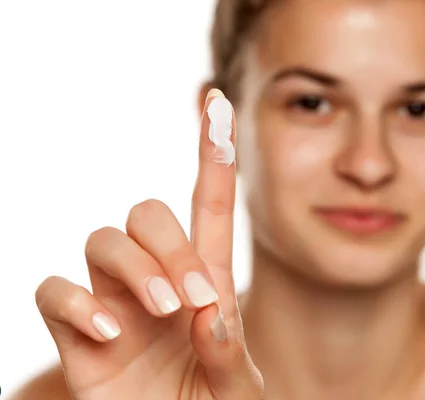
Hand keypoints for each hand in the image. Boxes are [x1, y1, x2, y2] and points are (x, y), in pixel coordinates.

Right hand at [35, 89, 262, 398]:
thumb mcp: (236, 388)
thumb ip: (229, 352)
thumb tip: (206, 310)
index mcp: (202, 283)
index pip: (209, 206)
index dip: (213, 154)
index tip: (219, 104)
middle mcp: (154, 281)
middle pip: (146, 213)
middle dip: (168, 246)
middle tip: (191, 298)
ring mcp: (112, 303)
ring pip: (101, 239)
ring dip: (133, 268)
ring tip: (164, 313)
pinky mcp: (75, 334)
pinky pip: (53, 290)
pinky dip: (77, 304)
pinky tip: (110, 334)